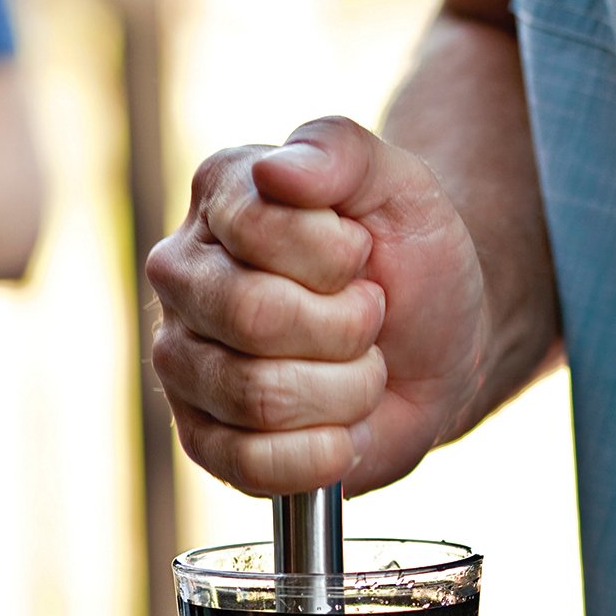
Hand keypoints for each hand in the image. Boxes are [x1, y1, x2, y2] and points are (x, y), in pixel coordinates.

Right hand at [145, 116, 487, 496]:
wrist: (433, 346)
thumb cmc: (408, 258)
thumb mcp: (400, 183)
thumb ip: (339, 151)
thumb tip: (275, 170)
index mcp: (220, 196)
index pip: (258, 228)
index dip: (337, 255)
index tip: (361, 256)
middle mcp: (182, 276)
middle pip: (254, 317)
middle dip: (347, 327)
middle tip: (369, 318)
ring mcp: (183, 363)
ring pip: (258, 395)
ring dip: (346, 390)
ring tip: (359, 370)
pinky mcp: (202, 441)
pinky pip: (249, 465)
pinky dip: (321, 454)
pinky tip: (343, 433)